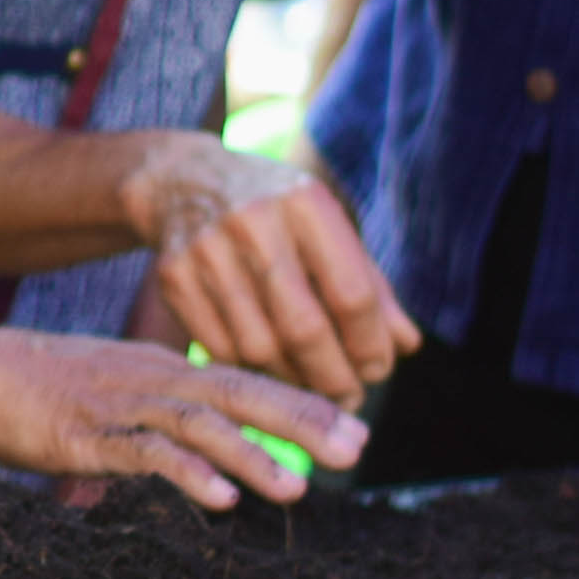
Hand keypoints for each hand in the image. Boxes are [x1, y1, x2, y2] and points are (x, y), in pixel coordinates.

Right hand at [0, 326, 366, 510]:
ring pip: (198, 425)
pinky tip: (218, 498)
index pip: (244, 382)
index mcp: (160, 369)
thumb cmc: (33, 381)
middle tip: (355, 451)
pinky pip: (144, 453)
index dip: (301, 405)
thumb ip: (155, 413)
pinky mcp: (84, 434)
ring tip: (296, 488)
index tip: (353, 431)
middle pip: (238, 395)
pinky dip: (185, 473)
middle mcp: (150, 381)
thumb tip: (197, 449)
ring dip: (250, 455)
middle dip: (300, 424)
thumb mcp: (109, 386)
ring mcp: (118, 406)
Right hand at [113, 139, 418, 407]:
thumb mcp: (326, 230)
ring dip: (293, 381)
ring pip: (258, 347)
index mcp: (305, 204)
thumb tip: (406, 346)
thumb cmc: (276, 213)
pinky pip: (218, 348)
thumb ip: (369, 285)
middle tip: (349, 398)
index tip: (379, 371)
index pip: (352, 294)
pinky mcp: (172, 276)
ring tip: (312, 388)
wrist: (181, 181)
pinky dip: (250, 370)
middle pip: (304, 327)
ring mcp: (206, 250)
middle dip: (334, 376)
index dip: (371, 344)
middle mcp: (253, 222)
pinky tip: (269, 371)